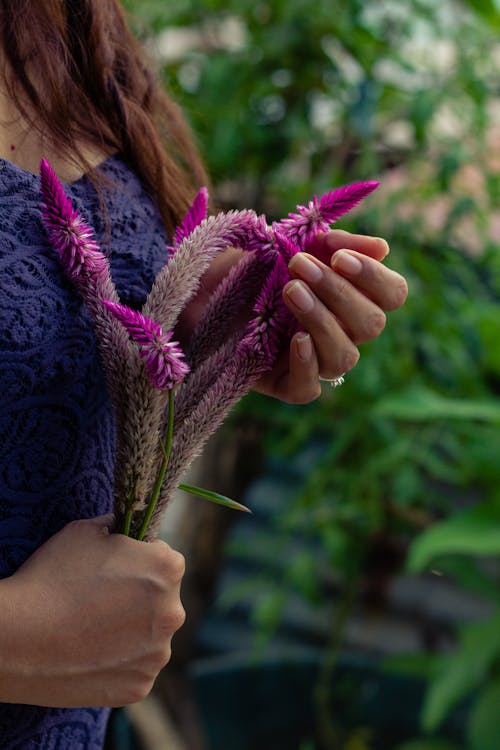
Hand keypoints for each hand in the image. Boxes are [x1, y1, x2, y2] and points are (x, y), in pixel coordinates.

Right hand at [0, 516, 184, 707]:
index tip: (113, 568)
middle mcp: (173, 612)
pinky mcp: (140, 688)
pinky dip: (119, 662)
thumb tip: (121, 529)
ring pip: (150, 635)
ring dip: (131, 631)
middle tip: (100, 600)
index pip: (164, 557)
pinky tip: (90, 653)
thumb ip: (115, 526)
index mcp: (168, 568)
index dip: (137, 559)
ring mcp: (158, 654)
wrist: (17, 640)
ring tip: (91, 628)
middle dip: (139, 596)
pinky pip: (135, 668)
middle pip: (162, 598)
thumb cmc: (51, 578)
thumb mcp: (84, 531)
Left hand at [255, 230, 407, 402]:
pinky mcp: (285, 384)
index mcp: (354, 298)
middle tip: (298, 265)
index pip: (392, 295)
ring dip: (321, 320)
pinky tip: (295, 339)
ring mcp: (316, 362)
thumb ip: (334, 244)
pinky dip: (306, 365)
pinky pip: (308, 388)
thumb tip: (382, 248)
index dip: (374, 277)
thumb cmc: (254, 266)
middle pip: (371, 324)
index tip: (338, 257)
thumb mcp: (291, 243)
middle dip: (337, 292)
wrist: (203, 289)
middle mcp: (343, 333)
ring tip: (289, 291)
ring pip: (343, 357)